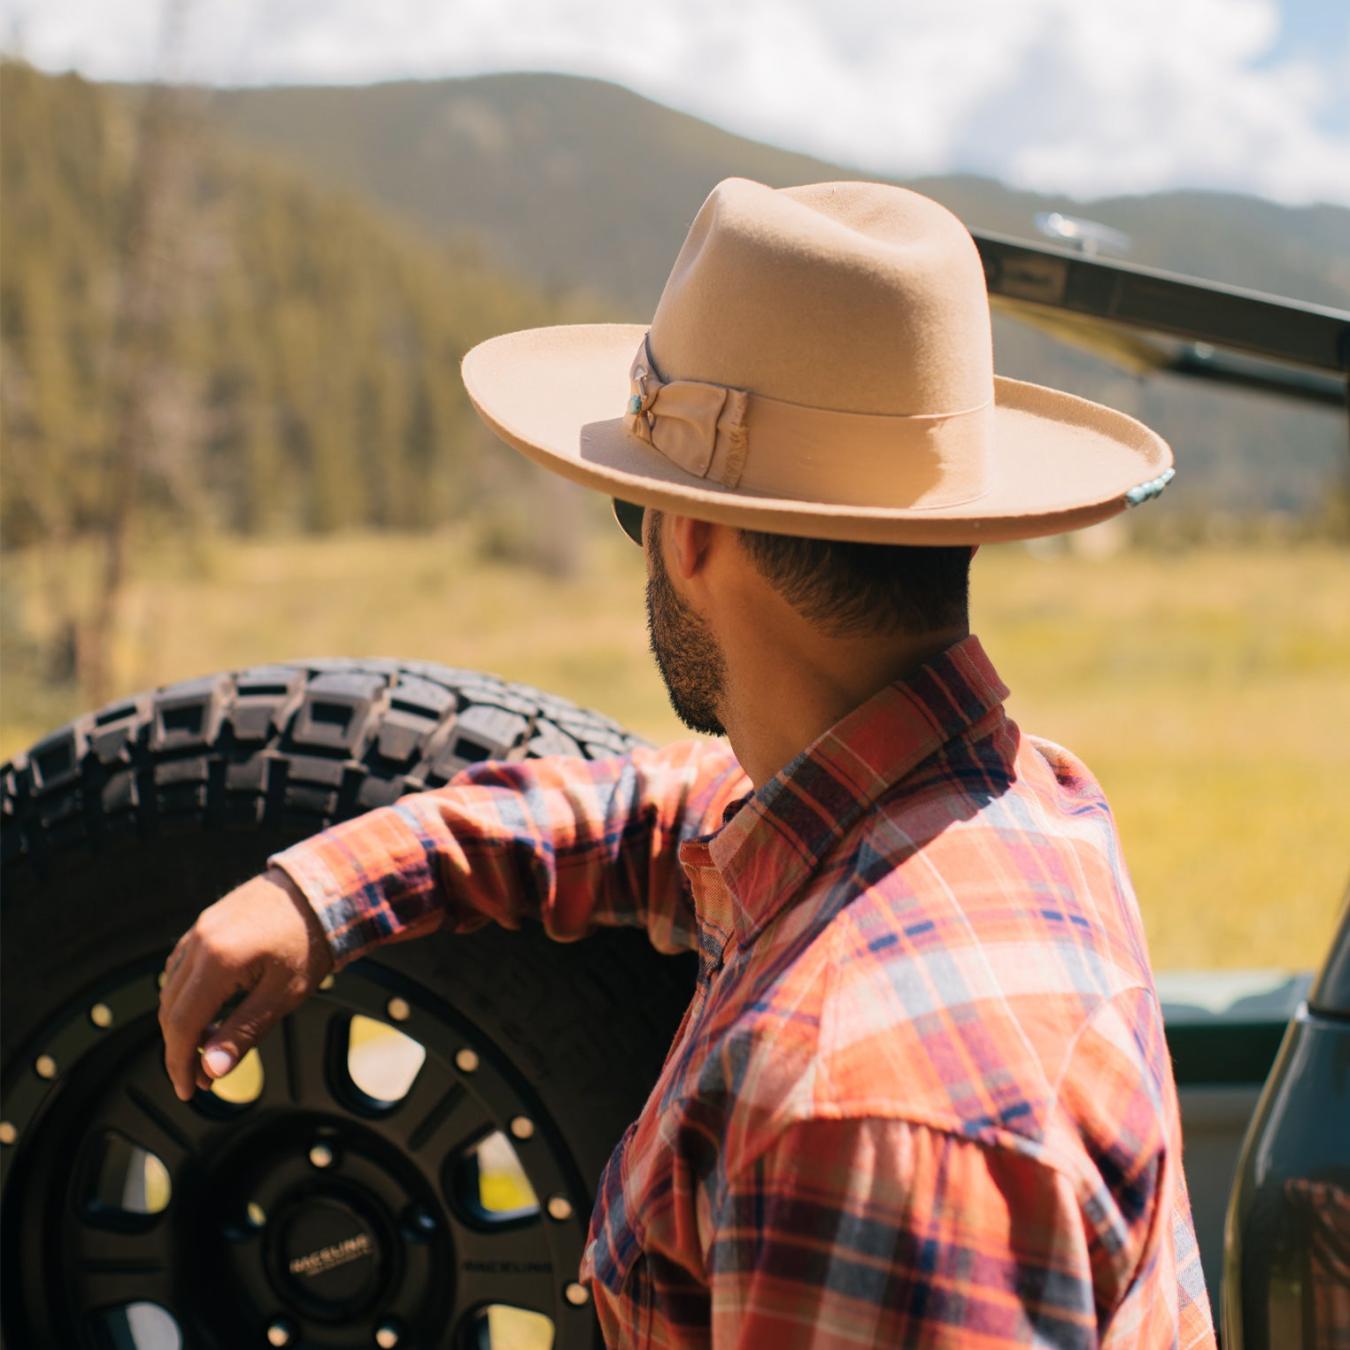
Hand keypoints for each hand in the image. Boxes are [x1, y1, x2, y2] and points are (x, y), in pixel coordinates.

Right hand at [158, 867, 334, 1100]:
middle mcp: (200, 941)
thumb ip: (244, 1031)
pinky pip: (182, 966)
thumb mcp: (285, 994)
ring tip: (210, 1045)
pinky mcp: (206, 922)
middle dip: (181, 1048)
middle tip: (203, 1076)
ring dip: (182, 1022)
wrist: (324, 885)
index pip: (181, 1025)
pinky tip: (208, 1009)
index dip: (180, 1064)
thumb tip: (211, 1071)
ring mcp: (200, 928)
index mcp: (218, 960)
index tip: (189, 1091)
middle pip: (170, 1009)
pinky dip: (186, 994)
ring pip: (172, 988)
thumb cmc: (312, 938)